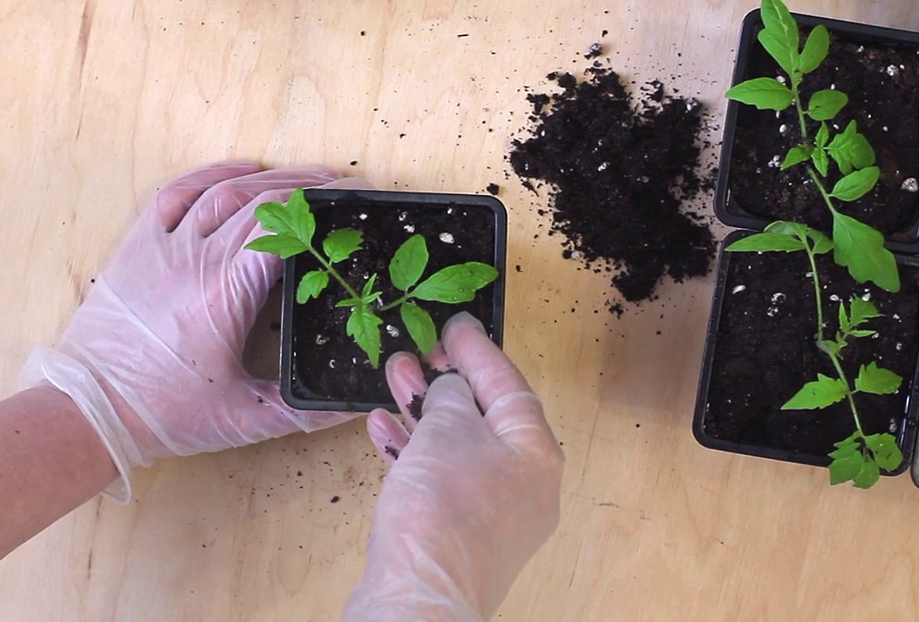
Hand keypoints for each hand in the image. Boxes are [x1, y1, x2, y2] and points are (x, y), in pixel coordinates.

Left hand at [21, 162, 365, 501]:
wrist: (88, 411)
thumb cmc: (164, 415)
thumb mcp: (244, 419)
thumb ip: (305, 411)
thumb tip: (356, 401)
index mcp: (227, 295)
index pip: (285, 231)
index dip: (326, 209)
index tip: (358, 203)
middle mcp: (196, 259)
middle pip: (262, 202)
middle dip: (310, 189)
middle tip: (346, 189)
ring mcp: (163, 247)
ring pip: (224, 191)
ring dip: (272, 178)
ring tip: (309, 177)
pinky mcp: (137, 246)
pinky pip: (177, 193)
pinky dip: (214, 173)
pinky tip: (244, 169)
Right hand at [343, 313, 563, 620]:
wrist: (417, 599)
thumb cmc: (442, 508)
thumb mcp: (447, 429)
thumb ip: (451, 396)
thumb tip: (451, 391)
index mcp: (536, 453)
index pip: (510, 385)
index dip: (478, 351)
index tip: (454, 325)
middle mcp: (524, 483)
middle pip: (484, 415)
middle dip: (445, 380)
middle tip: (415, 352)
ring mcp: (491, 514)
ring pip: (458, 445)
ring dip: (423, 410)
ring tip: (391, 380)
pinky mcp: (456, 535)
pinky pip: (439, 478)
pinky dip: (414, 451)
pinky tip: (382, 429)